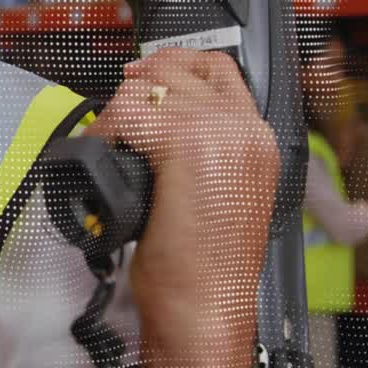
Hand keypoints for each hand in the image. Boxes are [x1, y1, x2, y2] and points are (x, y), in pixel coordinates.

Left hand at [85, 48, 278, 367]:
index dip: (172, 64)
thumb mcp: (214, 191)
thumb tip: (150, 118)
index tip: (138, 76)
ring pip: (148, 88)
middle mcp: (246, 129)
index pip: (217, 67)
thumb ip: (200, 148)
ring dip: (120, 115)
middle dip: (137, 86)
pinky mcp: (190, 142)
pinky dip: (108, 132)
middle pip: (178, 68)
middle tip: (115, 116)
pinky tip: (109, 159)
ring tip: (112, 149)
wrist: (207, 303)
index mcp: (259, 139)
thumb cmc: (202, 264)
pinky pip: (130, 112)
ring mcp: (222, 132)